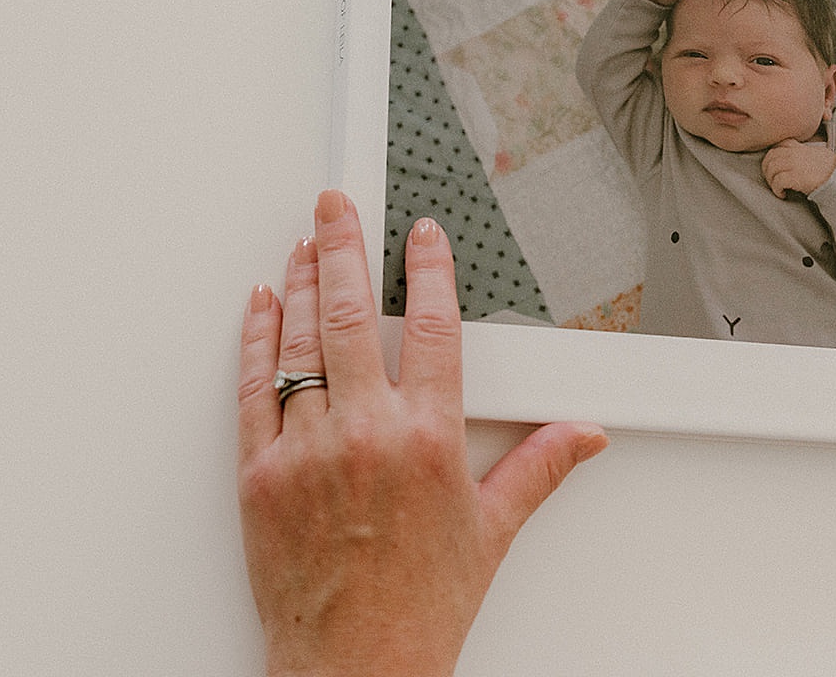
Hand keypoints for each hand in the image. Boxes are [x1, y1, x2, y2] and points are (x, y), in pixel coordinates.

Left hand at [238, 191, 607, 676]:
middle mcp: (365, 434)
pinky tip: (262, 305)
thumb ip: (537, 468)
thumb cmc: (419, 608)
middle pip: (352, 316)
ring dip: (303, 284)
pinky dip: (255, 340)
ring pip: (299, 344)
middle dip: (344, 247)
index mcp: (428, 440)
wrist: (353, 670)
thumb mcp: (492, 533)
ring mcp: (305, 450)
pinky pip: (252, 389)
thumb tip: (583, 436)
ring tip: (306, 242)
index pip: (433, 328)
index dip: (428, 271)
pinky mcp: (259, 475)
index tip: (422, 236)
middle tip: (336, 204)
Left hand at [762, 139, 835, 197]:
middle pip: (770, 156)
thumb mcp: (817, 153)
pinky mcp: (796, 177)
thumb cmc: (831, 168)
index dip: (772, 156)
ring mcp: (794, 164)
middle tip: (772, 181)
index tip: (774, 167)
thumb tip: (795, 158)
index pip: (778, 145)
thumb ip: (803, 151)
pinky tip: (783, 195)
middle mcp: (794, 153)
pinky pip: (777, 181)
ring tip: (778, 189)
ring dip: (771, 180)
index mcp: (799, 147)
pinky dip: (776, 189)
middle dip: (767, 169)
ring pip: (771, 168)